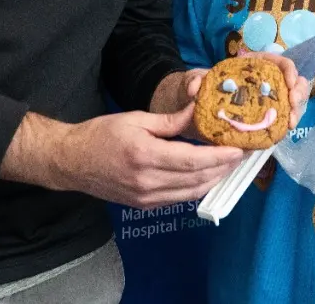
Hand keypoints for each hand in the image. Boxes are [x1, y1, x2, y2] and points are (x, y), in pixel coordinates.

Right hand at [0, 107, 243, 208]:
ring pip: (192, 192)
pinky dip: (198, 187)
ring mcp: (146, 197)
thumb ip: (170, 120)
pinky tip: (208, 174)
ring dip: (215, 179)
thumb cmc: (101, 134)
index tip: (239, 148)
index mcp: (145, 156)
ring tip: (230, 163)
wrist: (72, 162)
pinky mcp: (145, 205)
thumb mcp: (136, 119)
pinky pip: (180, 198)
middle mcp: (148, 181)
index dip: (220, 156)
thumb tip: (198, 108)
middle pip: (198, 179)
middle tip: (242, 153)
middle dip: (224, 168)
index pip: (194, 160)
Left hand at [183, 52, 310, 131]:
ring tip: (290, 123)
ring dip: (295, 111)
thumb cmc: (196, 89)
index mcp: (253, 67)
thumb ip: (193, 80)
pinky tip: (282, 132)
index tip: (290, 84)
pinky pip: (278, 121)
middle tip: (292, 108)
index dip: (289, 71)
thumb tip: (195, 88)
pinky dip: (283, 125)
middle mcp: (263, 82)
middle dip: (298, 94)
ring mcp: (264, 102)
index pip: (279, 63)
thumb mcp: (192, 80)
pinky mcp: (261, 120)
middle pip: (291, 83)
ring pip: (289, 102)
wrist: (191, 110)